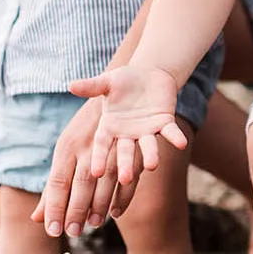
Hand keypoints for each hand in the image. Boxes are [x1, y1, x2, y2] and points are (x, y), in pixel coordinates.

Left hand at [31, 97, 137, 237]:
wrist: (115, 94)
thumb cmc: (84, 132)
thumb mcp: (65, 154)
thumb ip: (52, 189)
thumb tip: (36, 218)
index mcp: (67, 147)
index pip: (57, 182)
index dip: (54, 207)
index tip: (53, 229)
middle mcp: (87, 147)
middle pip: (81, 182)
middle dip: (76, 209)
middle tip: (73, 232)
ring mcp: (111, 146)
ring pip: (105, 180)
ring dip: (100, 205)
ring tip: (93, 224)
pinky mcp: (131, 147)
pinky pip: (128, 176)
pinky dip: (123, 196)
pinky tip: (116, 212)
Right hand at [67, 65, 188, 186]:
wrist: (149, 75)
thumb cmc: (123, 81)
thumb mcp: (107, 82)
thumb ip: (92, 86)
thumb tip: (71, 85)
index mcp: (110, 126)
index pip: (103, 144)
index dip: (100, 157)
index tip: (96, 172)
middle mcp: (128, 133)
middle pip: (125, 152)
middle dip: (125, 164)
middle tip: (125, 179)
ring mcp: (147, 130)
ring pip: (148, 146)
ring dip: (151, 155)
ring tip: (152, 165)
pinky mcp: (165, 122)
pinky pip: (171, 131)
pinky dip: (175, 137)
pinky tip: (181, 144)